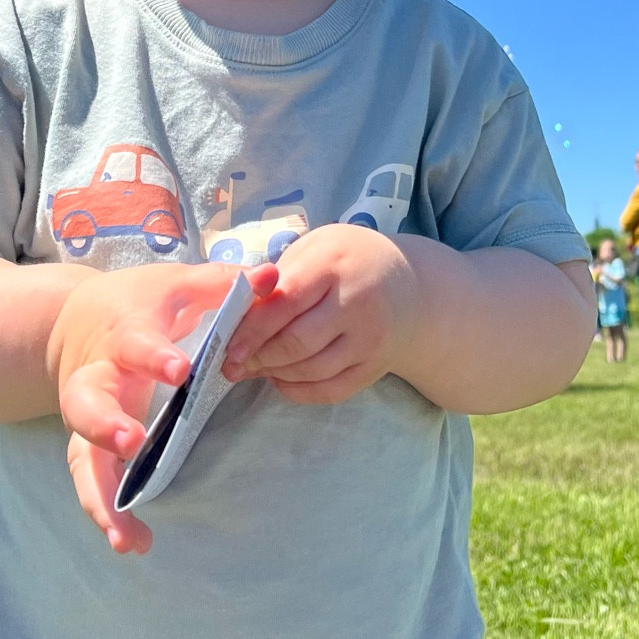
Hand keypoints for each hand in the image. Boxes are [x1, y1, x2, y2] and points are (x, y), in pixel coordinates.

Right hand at [52, 262, 275, 553]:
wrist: (73, 320)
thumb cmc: (140, 303)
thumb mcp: (177, 284)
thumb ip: (222, 284)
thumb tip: (272, 278)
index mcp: (123, 333)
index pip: (136, 343)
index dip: (155, 356)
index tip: (181, 371)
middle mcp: (98, 377)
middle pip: (88, 401)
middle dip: (106, 423)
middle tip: (133, 442)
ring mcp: (88, 416)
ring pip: (81, 456)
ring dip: (101, 494)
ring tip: (127, 534)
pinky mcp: (87, 444)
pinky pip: (90, 482)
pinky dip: (106, 513)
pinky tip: (133, 544)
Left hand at [222, 223, 419, 406]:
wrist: (411, 289)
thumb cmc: (349, 261)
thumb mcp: (315, 248)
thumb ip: (280, 277)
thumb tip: (238, 314)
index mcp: (334, 264)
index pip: (286, 302)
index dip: (252, 327)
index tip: (227, 345)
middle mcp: (357, 303)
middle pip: (297, 341)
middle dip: (258, 356)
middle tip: (233, 363)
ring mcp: (369, 339)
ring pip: (311, 370)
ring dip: (274, 373)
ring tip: (253, 367)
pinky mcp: (374, 367)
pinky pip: (330, 390)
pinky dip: (298, 390)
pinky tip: (281, 378)